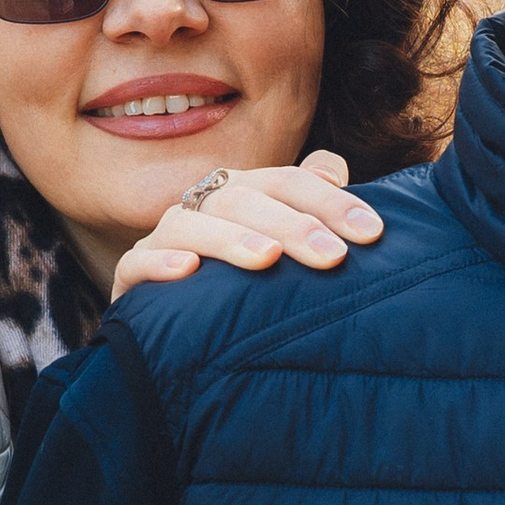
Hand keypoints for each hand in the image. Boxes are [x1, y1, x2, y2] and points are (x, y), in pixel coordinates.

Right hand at [111, 149, 384, 292]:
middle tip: (332, 257)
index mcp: (243, 194)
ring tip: (267, 259)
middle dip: (292, 224)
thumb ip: (309, 206)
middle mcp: (203, 207)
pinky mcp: (132, 277)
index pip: (288, 182)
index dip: (331, 202)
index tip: (372, 233)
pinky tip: (188, 271)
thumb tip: (335, 168)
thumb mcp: (284, 246)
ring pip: (190, 223)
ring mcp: (164, 240)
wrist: (182, 335)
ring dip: (230, 238)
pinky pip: (137, 264)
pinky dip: (160, 264)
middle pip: (244, 198)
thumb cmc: (245, 284)